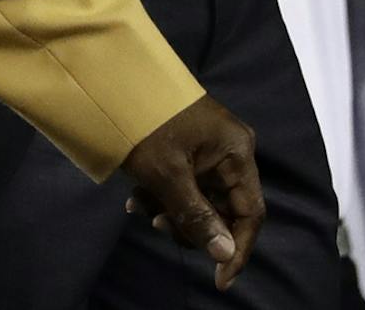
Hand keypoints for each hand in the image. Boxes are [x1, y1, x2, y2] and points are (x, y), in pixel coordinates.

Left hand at [122, 94, 262, 290]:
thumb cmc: (146, 125)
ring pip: (201, 201)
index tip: (219, 280)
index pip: (250, 213)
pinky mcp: (190, 150)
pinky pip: (186, 186)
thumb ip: (197, 217)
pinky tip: (136, 196)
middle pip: (223, 211)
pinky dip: (164, 196)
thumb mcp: (168, 176)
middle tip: (156, 222)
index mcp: (236, 152)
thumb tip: (225, 255)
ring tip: (138, 204)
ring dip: (170, 211)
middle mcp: (229, 151)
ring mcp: (210, 150)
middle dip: (189, 225)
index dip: (237, 249)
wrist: (114, 83)